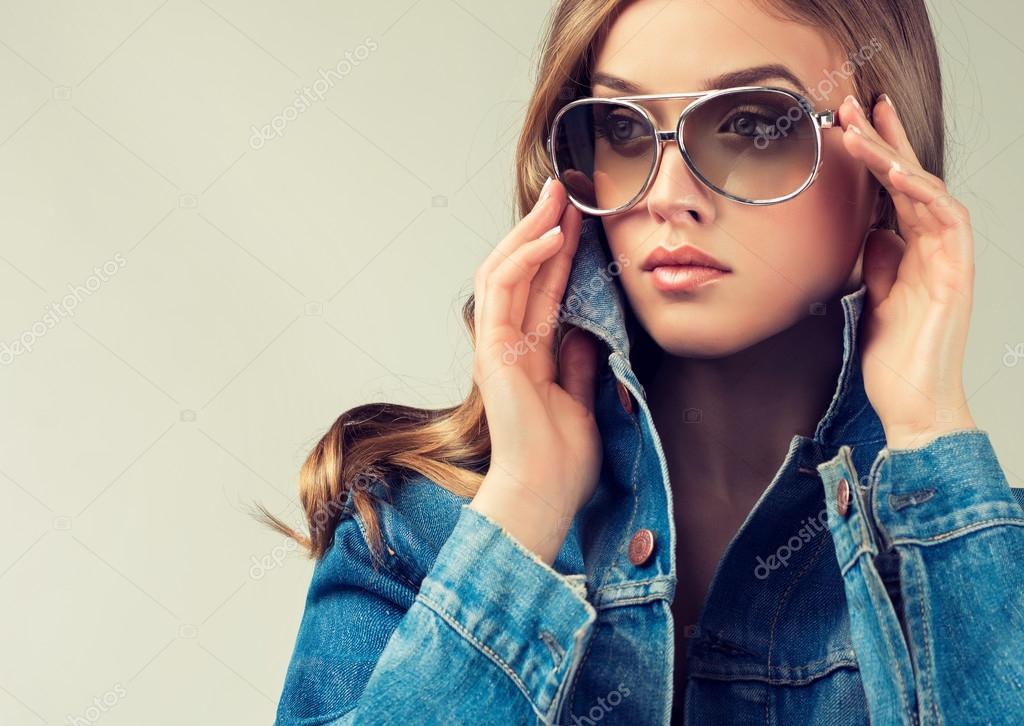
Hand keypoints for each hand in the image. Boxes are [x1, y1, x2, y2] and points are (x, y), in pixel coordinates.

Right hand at [468, 177, 602, 565]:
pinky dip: (525, 257)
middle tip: (565, 191)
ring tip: (558, 197)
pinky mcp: (492, 348)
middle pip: (520, 270)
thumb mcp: (580, 399)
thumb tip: (587, 332)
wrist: (543, 494)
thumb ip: (577, 364)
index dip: (559, 253)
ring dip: (531, 229)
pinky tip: (552, 235)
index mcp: (526, 356)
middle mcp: (506, 344)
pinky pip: (504, 289)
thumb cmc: (560, 461)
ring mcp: (495, 344)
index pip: (542, 290)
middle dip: (541, 227)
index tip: (579, 220)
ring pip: (504, 269)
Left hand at [839, 93, 977, 449]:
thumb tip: (872, 231)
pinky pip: (945, 220)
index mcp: (914, 250)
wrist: (913, 402)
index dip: (876, 155)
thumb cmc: (895, 357)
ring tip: (860, 129)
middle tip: (855, 103)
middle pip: (912, 178)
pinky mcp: (956, 273)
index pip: (895, 190)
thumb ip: (880, 263)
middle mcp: (935, 247)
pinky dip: (922, 192)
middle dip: (885, 138)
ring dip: (893, 157)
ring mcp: (949, 258)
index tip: (849, 125)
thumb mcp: (876, 298)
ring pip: (926, 190)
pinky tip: (897, 172)